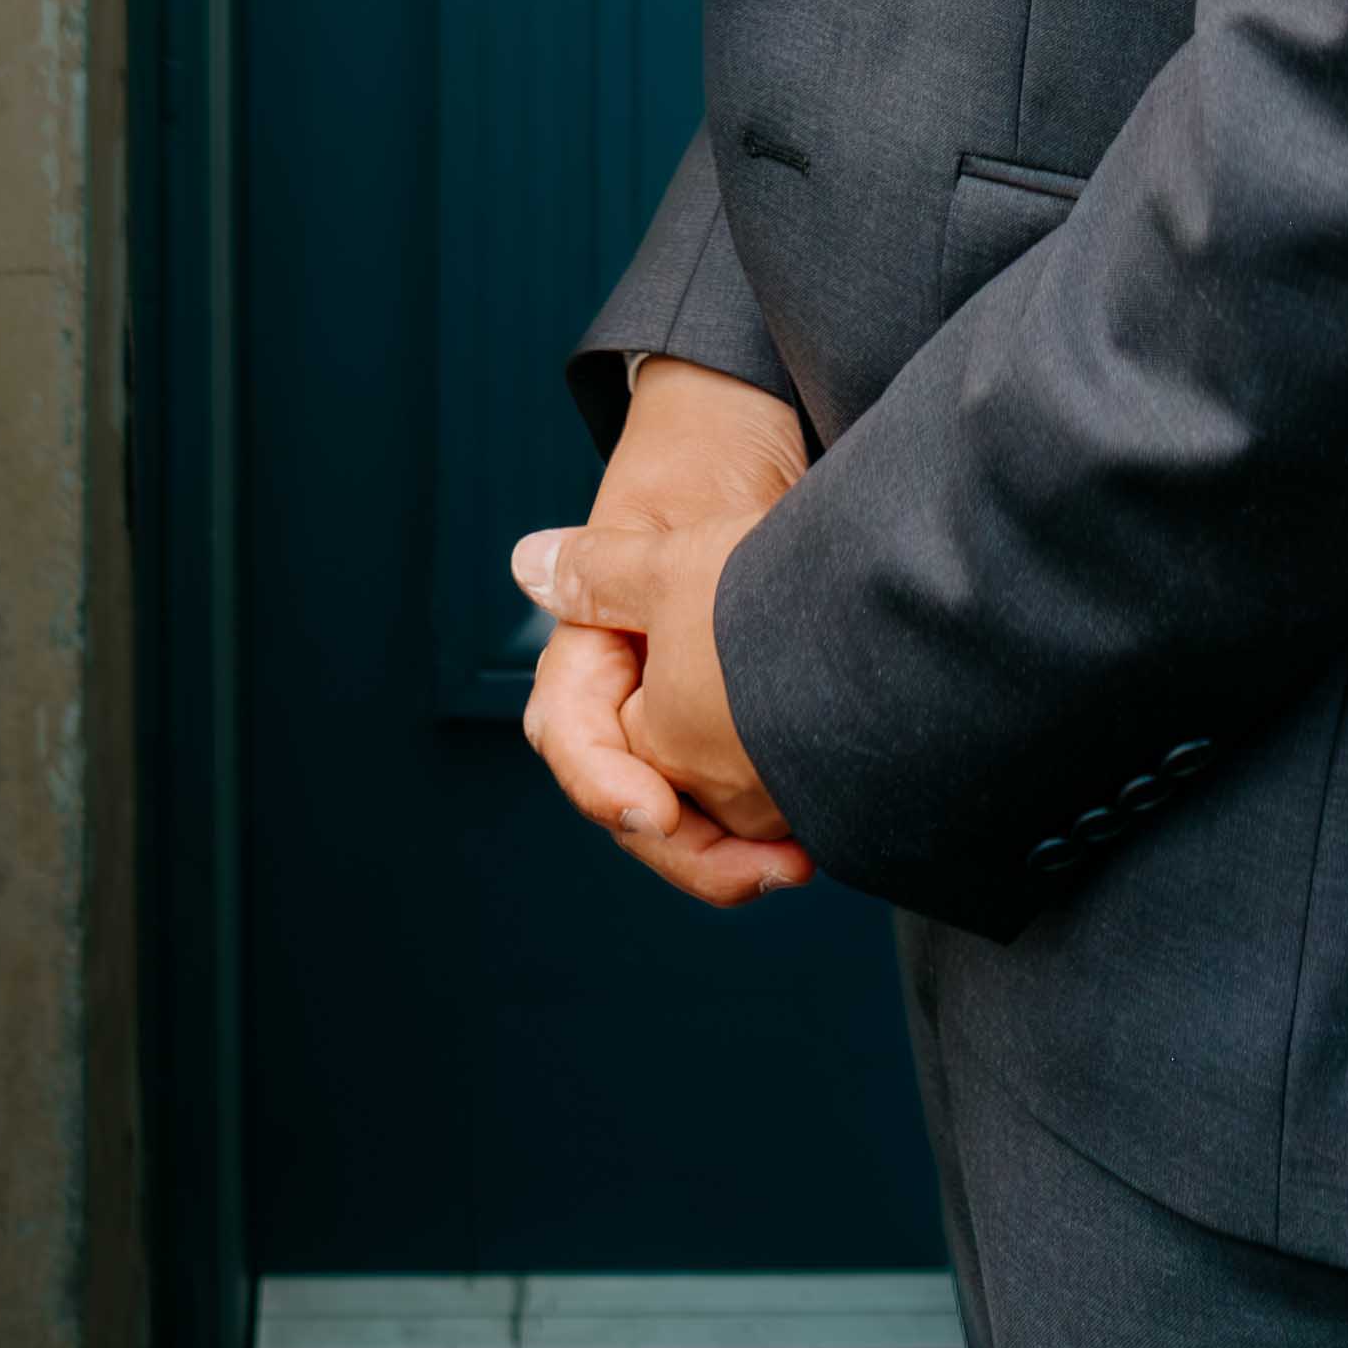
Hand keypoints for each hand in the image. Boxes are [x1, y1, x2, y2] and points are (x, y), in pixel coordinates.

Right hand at [515, 358, 812, 909]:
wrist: (766, 473)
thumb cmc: (707, 487)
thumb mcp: (664, 531)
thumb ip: (605, 567)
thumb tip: (531, 563)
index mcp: (590, 661)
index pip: (575, 739)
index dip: (605, 784)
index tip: (654, 812)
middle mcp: (627, 708)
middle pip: (633, 807)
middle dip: (688, 853)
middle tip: (760, 873)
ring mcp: (681, 731)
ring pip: (687, 824)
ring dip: (732, 860)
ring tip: (798, 864)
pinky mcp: (737, 741)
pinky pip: (737, 811)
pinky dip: (766, 838)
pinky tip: (817, 841)